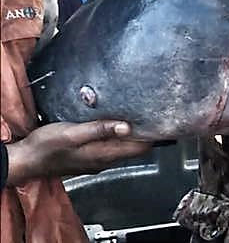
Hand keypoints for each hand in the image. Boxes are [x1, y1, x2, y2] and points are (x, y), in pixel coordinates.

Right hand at [5, 120, 150, 186]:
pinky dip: (116, 135)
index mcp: (104, 154)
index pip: (139, 148)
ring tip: (136, 114)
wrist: (25, 160)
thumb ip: (100, 130)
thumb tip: (127, 127)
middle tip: (151, 112)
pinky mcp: (88, 156)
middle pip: (133, 148)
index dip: (152, 135)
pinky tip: (113, 124)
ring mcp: (96, 159)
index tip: (160, 119)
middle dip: (143, 132)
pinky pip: (109, 146)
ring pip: (122, 146)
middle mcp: (104, 160)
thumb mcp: (73, 134)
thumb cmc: (46, 146)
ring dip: (130, 133)